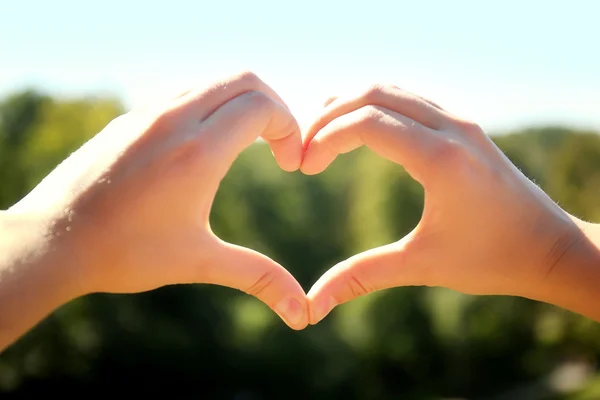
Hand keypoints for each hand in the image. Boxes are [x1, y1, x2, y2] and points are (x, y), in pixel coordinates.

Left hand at [7, 72, 308, 329]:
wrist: (53, 242)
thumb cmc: (125, 253)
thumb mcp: (199, 261)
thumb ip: (257, 277)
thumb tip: (301, 313)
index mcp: (199, 151)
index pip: (262, 106)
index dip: (289, 129)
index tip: (289, 164)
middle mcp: (174, 119)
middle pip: (244, 79)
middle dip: (273, 107)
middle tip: (277, 145)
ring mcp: (147, 113)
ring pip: (211, 82)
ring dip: (239, 105)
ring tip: (245, 145)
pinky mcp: (129, 119)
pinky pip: (182, 94)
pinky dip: (208, 107)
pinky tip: (202, 148)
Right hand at [301, 84, 590, 323]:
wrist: (549, 248)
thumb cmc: (491, 259)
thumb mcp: (421, 266)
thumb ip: (362, 277)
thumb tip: (312, 306)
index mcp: (441, 158)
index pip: (365, 121)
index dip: (324, 137)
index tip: (304, 166)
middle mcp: (452, 128)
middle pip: (372, 93)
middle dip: (328, 116)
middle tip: (305, 150)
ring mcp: (460, 122)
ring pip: (392, 90)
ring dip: (351, 105)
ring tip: (323, 137)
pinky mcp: (463, 126)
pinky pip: (409, 99)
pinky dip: (375, 106)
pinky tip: (360, 132)